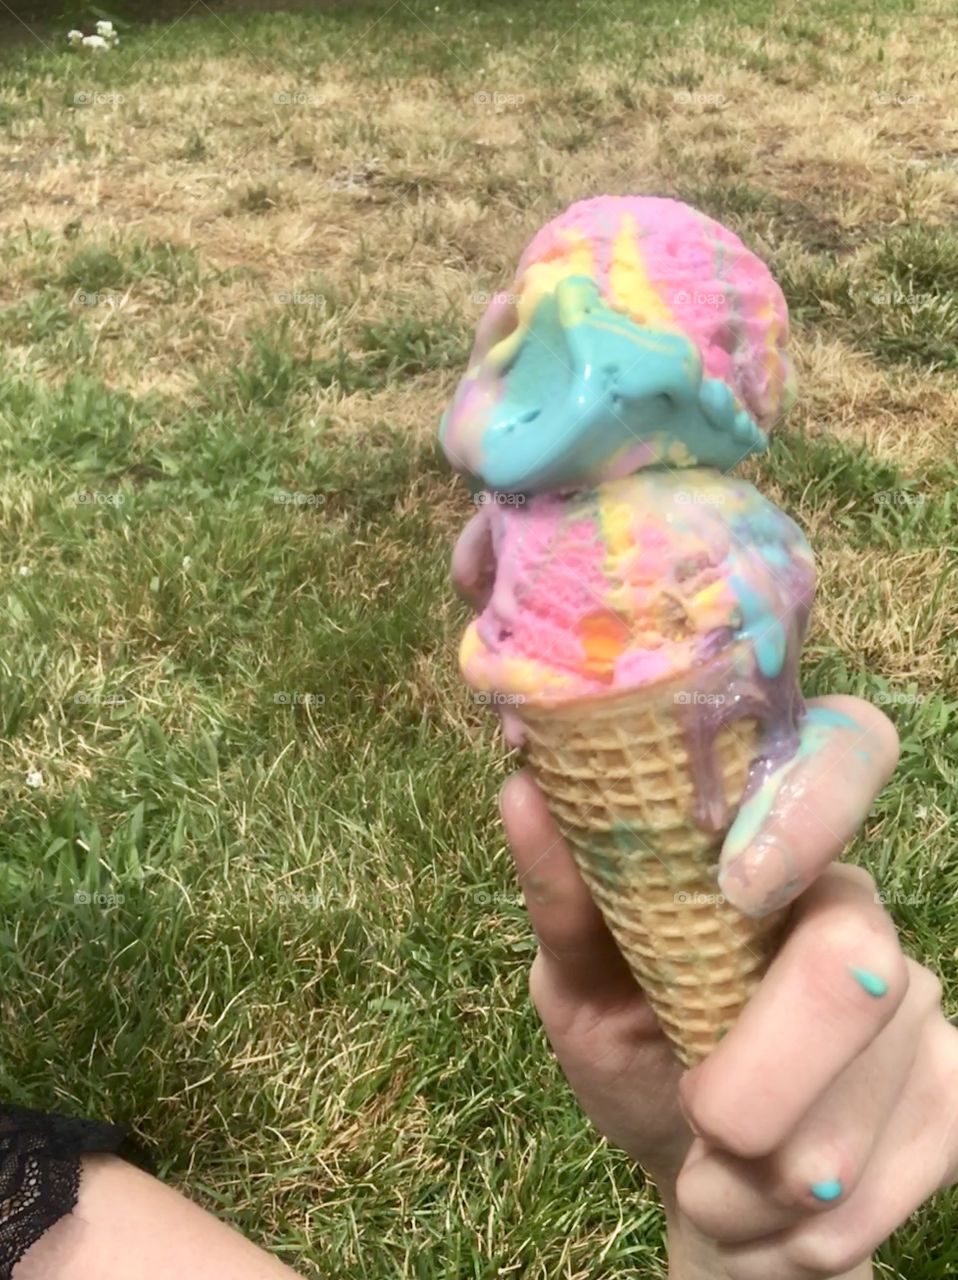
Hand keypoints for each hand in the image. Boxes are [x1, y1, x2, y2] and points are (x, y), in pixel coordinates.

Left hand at [501, 700, 957, 1278]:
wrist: (698, 1185)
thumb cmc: (632, 1053)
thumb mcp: (579, 985)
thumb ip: (567, 900)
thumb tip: (523, 791)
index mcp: (764, 845)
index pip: (839, 750)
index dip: (814, 799)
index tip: (742, 885)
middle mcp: (850, 904)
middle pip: (855, 952)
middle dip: (771, 1064)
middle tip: (709, 1119)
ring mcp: (915, 996)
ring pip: (878, 1078)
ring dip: (770, 1167)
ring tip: (712, 1178)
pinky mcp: (952, 1089)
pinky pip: (910, 1158)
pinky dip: (816, 1216)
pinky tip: (771, 1208)